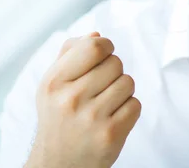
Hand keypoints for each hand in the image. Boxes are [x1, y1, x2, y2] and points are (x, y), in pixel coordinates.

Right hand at [26, 32, 140, 167]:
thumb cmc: (59, 116)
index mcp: (54, 82)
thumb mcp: (53, 84)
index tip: (103, 55)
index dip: (106, 46)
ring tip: (105, 103)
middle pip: (116, 63)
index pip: (94, 46)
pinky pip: (135, 105)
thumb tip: (97, 35)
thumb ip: (71, 54)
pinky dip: (128, 110)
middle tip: (100, 88)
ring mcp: (92, 118)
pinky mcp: (111, 134)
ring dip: (122, 91)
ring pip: (128, 82)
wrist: (58, 164)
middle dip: (113, 71)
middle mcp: (71, 99)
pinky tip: (112, 118)